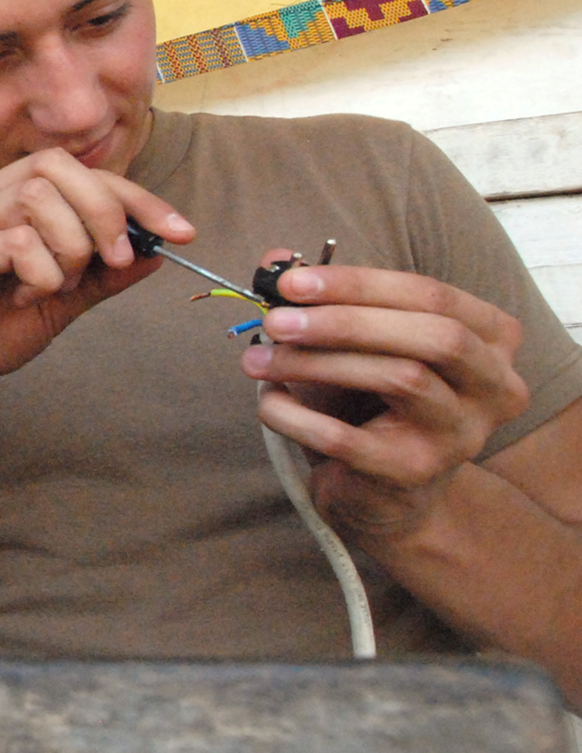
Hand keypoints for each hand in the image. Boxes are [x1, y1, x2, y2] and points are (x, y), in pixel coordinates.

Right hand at [0, 148, 191, 400]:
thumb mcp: (60, 301)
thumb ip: (102, 276)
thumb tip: (157, 252)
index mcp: (9, 199)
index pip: (82, 172)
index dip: (137, 197)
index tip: (181, 233)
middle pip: (56, 167)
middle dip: (103, 212)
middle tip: (110, 262)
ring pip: (37, 199)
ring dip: (69, 246)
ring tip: (57, 285)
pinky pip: (15, 244)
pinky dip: (42, 273)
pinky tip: (28, 296)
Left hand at [241, 261, 529, 536]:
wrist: (385, 492)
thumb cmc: (372, 403)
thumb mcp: (357, 344)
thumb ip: (322, 298)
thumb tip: (273, 260)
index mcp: (491, 339)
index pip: (432, 295)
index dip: (358, 283)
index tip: (289, 282)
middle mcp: (494, 386)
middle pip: (434, 335)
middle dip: (346, 321)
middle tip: (276, 320)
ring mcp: (461, 434)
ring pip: (401, 378)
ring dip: (317, 362)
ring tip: (258, 360)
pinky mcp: (415, 473)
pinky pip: (348, 437)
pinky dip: (297, 416)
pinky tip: (269, 402)